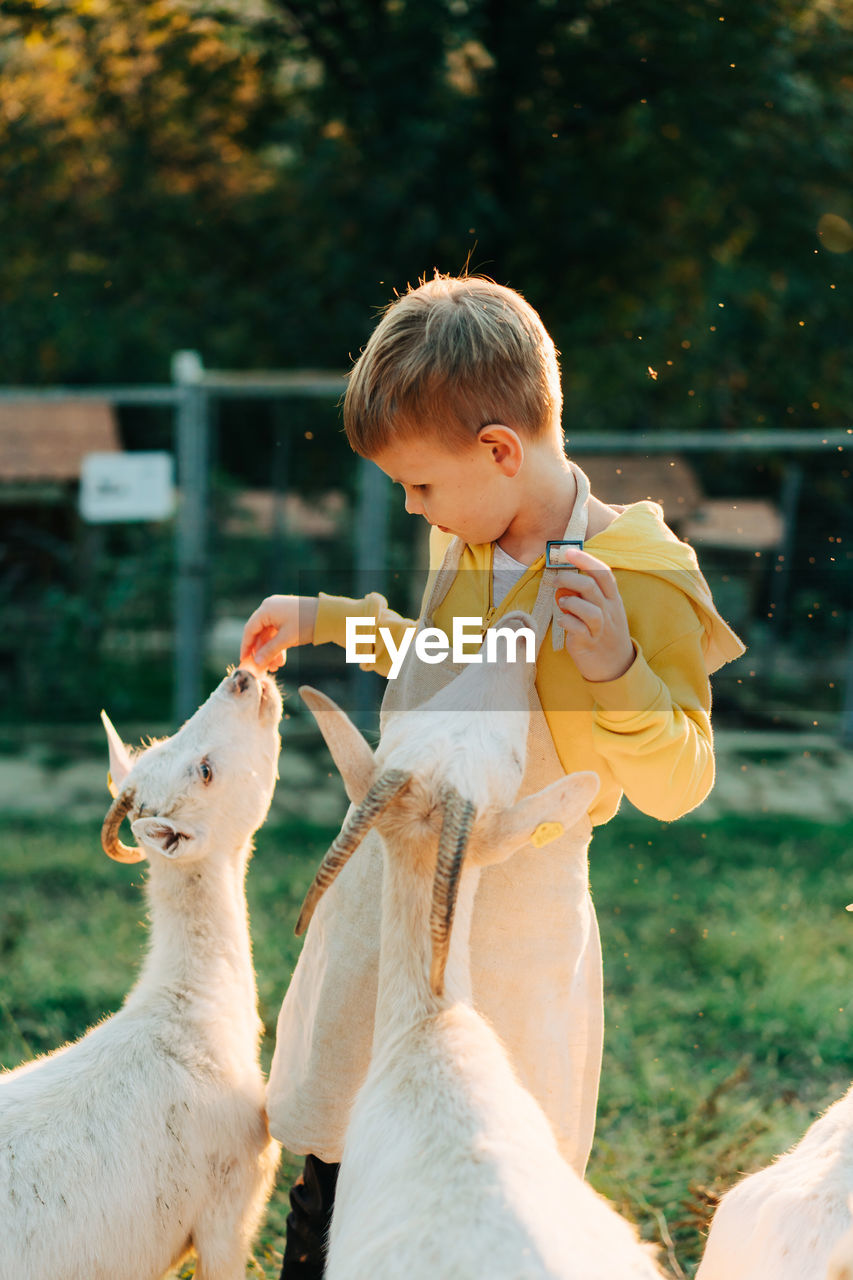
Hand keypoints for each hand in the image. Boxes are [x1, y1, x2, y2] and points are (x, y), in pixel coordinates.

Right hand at [240, 595, 318, 671]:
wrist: (330, 616)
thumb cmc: (306, 623)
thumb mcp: (286, 639)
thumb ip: (269, 651)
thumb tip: (256, 663)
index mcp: (266, 609)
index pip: (250, 629)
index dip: (246, 646)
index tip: (244, 661)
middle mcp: (270, 608)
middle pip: (259, 633)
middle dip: (261, 652)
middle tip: (261, 668)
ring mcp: (279, 611)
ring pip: (269, 635)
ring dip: (271, 651)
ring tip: (274, 667)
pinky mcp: (288, 617)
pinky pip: (278, 633)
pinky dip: (278, 646)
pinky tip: (280, 661)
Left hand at [552, 548, 634, 682]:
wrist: (617, 667)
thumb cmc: (606, 634)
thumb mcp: (606, 611)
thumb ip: (590, 596)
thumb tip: (566, 581)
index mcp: (614, 600)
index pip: (603, 573)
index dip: (586, 559)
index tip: (568, 551)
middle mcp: (609, 612)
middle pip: (591, 587)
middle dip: (570, 578)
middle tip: (555, 580)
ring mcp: (600, 629)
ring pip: (589, 609)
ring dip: (570, 601)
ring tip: (561, 603)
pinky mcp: (589, 644)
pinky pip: (578, 629)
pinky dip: (567, 622)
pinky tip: (562, 621)